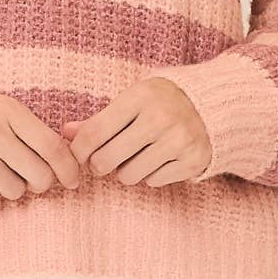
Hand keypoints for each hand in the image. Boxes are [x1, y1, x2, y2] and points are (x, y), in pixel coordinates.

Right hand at [0, 90, 83, 203]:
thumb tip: (72, 158)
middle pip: (39, 175)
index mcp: (9, 112)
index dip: (68, 168)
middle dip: (41, 182)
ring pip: (15, 191)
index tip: (73, 180)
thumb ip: (36, 130)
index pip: (52, 147)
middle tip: (32, 177)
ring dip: (11, 185)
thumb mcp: (6, 110)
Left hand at [61, 76, 211, 186]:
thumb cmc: (159, 103)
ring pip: (128, 176)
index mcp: (140, 97)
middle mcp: (160, 118)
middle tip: (103, 162)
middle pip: (107, 159)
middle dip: (98, 165)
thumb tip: (66, 134)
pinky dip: (150, 175)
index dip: (79, 150)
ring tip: (134, 157)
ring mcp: (179, 140)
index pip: (94, 132)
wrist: (211, 106)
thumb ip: (97, 119)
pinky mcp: (192, 161)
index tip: (78, 155)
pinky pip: (153, 182)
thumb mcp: (130, 101)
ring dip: (125, 171)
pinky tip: (158, 159)